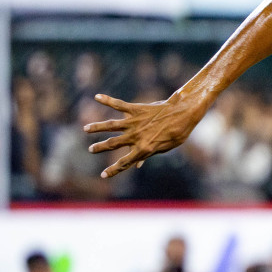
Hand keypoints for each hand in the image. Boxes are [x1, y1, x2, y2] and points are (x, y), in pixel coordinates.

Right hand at [83, 93, 203, 178]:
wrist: (184, 114)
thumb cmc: (177, 133)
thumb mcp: (164, 148)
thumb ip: (148, 155)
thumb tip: (138, 164)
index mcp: (144, 149)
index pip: (125, 163)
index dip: (113, 170)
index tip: (103, 175)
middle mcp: (136, 137)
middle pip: (113, 144)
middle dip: (101, 147)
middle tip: (91, 149)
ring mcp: (135, 122)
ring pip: (111, 125)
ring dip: (97, 127)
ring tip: (86, 128)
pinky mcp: (136, 109)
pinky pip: (119, 104)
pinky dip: (107, 100)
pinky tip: (97, 96)